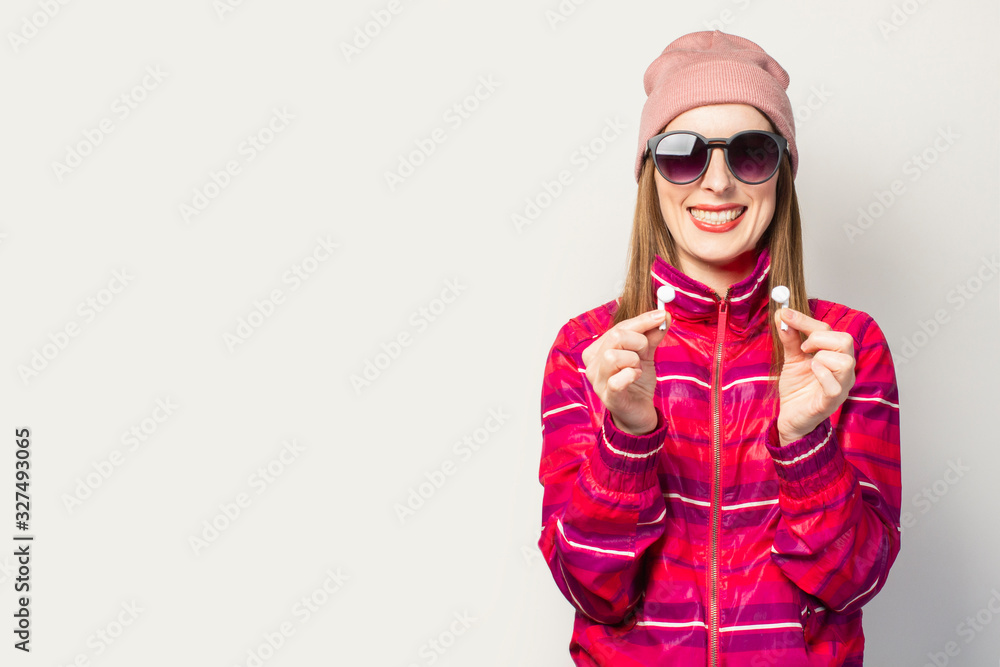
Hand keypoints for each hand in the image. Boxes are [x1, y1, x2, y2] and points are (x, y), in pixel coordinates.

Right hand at [582, 309, 669, 434]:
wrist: (638, 411)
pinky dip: (631, 375)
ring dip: (633, 360)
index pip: (618, 327)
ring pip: (612, 357)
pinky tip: (636, 378)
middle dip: (638, 341)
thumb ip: (651, 336)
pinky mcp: (608, 396)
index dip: (642, 320)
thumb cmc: (637, 382)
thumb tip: (664, 316)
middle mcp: (593, 364)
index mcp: (598, 349)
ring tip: (637, 369)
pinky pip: (617, 380)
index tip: (662, 315)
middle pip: (614, 337)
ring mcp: (598, 381)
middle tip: (646, 352)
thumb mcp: (645, 355)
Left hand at [774, 308, 855, 444]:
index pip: (828, 329)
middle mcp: (843, 368)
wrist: (791, 416)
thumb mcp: (791, 358)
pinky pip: (835, 385)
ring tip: (809, 365)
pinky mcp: (833, 401)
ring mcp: (841, 385)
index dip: (806, 320)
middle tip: (803, 347)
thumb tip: (781, 315)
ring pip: (845, 361)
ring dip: (822, 357)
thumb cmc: (797, 387)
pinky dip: (822, 374)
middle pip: (845, 340)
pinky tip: (811, 374)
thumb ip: (790, 338)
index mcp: (834, 355)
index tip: (785, 313)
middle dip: (819, 338)